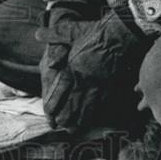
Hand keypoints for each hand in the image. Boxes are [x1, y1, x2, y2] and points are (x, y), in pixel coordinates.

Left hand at [36, 8, 147, 129]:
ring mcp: (98, 85)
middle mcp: (84, 80)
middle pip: (71, 105)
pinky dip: (93, 114)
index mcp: (73, 68)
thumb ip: (54, 34)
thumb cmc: (97, 31)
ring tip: (71, 129)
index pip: (59, 93)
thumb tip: (37, 35)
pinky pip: (100, 104)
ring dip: (77, 120)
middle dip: (63, 118)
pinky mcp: (110, 86)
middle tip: (57, 126)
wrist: (122, 35)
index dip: (53, 107)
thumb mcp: (72, 29)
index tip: (48, 116)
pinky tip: (89, 119)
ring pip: (85, 108)